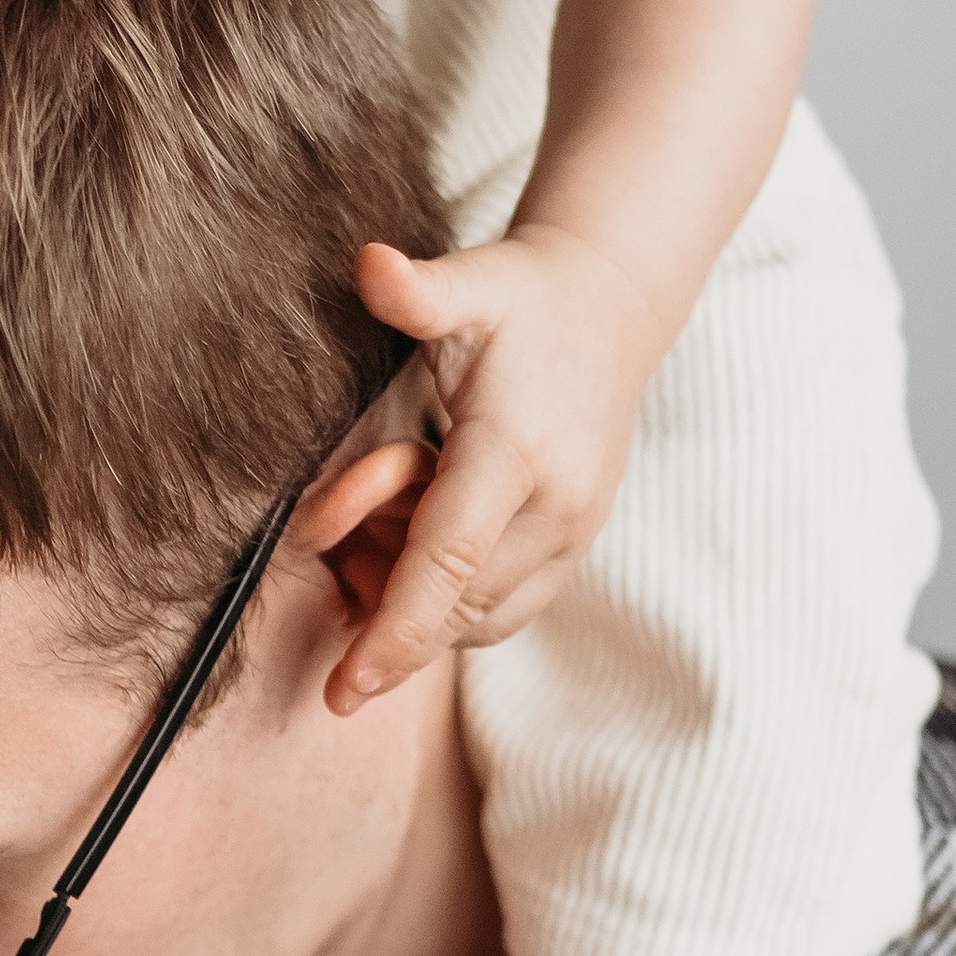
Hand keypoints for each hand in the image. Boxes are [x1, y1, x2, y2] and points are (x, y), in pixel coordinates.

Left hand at [337, 223, 666, 705]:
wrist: (608, 310)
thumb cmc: (521, 300)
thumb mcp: (470, 283)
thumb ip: (416, 290)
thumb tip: (368, 265)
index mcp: (518, 453)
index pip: (448, 563)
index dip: (394, 631)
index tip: (347, 690)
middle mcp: (554, 510)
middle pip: (451, 606)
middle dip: (385, 591)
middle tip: (360, 516)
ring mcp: (571, 540)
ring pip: (475, 622)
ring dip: (416, 599)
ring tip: (399, 513)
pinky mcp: (570, 555)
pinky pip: (497, 615)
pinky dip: (446, 605)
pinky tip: (419, 546)